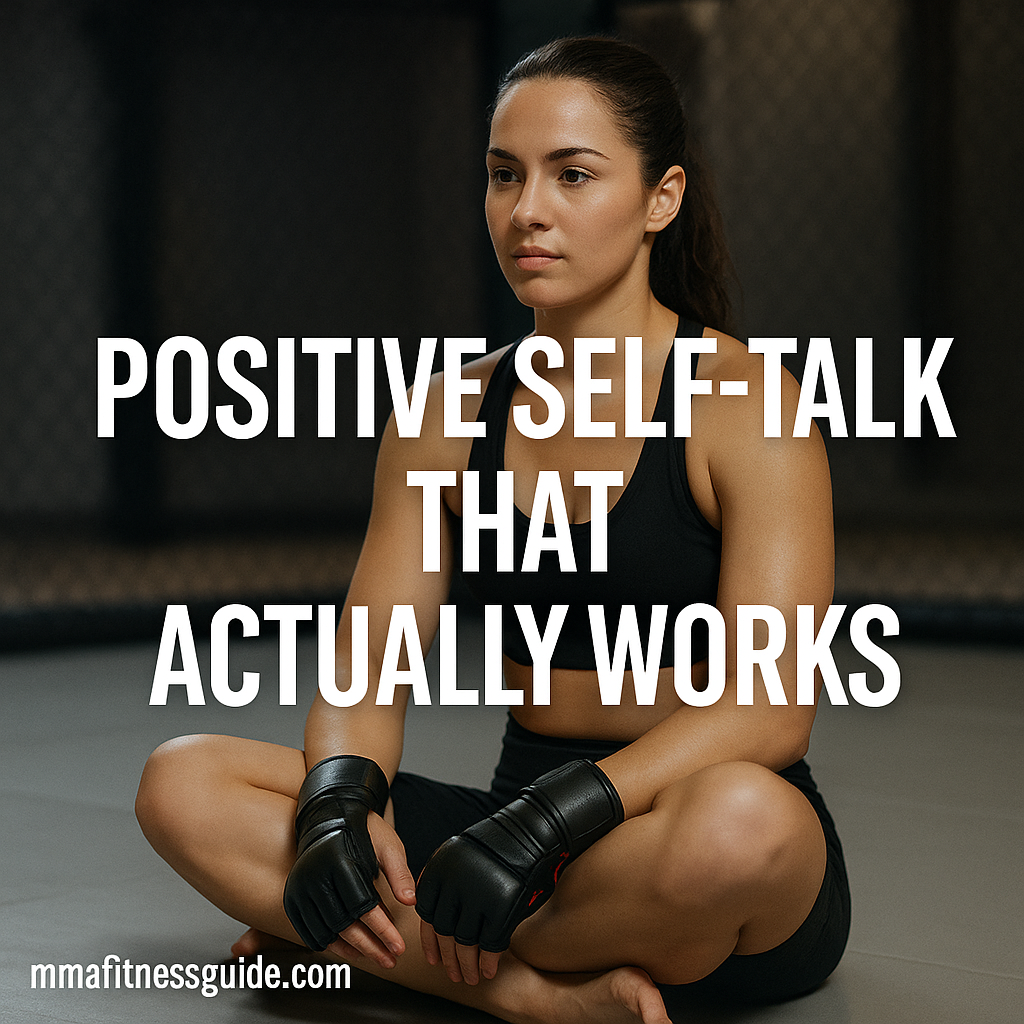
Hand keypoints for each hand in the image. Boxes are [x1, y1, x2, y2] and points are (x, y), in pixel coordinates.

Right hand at [284, 755, 409, 957]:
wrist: (331, 810)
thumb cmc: (365, 826)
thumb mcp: (388, 843)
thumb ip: (399, 872)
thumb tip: (412, 902)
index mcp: (340, 861)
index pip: (363, 906)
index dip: (382, 930)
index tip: (399, 947)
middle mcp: (315, 875)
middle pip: (344, 923)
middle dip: (370, 946)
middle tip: (391, 959)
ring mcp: (300, 885)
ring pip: (326, 930)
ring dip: (352, 949)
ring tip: (376, 958)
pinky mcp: (294, 893)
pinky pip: (309, 928)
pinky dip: (330, 943)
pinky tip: (350, 950)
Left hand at [415, 760, 622, 981]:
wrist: (534, 832)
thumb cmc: (500, 848)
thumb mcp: (462, 857)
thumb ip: (447, 885)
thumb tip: (436, 923)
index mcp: (440, 867)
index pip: (426, 913)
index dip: (429, 941)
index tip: (434, 959)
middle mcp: (454, 882)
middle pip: (445, 930)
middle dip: (449, 958)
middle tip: (454, 974)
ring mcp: (478, 895)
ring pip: (466, 942)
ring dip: (467, 965)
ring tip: (471, 978)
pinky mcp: (503, 907)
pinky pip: (491, 943)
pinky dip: (489, 961)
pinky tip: (490, 970)